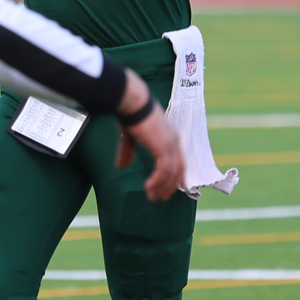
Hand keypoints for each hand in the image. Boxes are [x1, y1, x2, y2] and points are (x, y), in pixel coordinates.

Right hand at [113, 71, 184, 199]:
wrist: (132, 102)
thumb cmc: (130, 114)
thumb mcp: (130, 137)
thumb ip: (127, 152)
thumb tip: (120, 167)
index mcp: (170, 136)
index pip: (179, 160)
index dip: (176, 176)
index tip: (169, 188)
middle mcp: (174, 140)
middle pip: (179, 169)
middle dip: (170, 185)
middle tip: (161, 197)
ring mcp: (170, 144)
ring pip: (172, 172)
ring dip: (163, 186)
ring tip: (153, 196)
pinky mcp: (163, 147)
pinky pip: (163, 170)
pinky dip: (157, 181)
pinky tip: (149, 187)